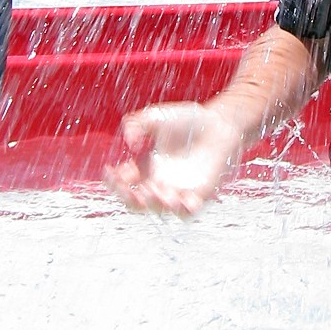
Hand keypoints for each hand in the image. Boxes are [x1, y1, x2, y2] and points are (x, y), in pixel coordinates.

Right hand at [111, 102, 241, 215]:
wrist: (219, 123)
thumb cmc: (188, 121)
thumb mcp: (156, 117)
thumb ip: (137, 124)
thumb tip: (130, 143)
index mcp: (145, 168)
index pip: (124, 183)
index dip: (114, 181)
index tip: (112, 171)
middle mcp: (159, 183)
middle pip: (136, 203)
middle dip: (130, 199)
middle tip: (132, 189)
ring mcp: (178, 191)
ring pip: (161, 209)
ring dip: (155, 204)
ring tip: (157, 191)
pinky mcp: (200, 195)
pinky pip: (189, 212)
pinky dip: (184, 210)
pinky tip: (181, 198)